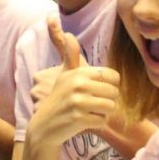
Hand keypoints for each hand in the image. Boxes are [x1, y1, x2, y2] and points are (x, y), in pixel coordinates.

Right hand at [25, 24, 118, 148]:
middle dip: (107, 101)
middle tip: (93, 103)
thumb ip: (70, 55)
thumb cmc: (60, 98)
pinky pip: (103, 120)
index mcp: (78, 72)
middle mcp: (78, 84)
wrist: (44, 125)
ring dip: (103, 112)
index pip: (113, 76)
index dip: (110, 86)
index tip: (98, 90)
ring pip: (110, 106)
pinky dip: (97, 123)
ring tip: (90, 111)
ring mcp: (78, 102)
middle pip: (114, 92)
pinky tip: (86, 121)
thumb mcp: (65, 74)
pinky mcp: (79, 119)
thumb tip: (67, 33)